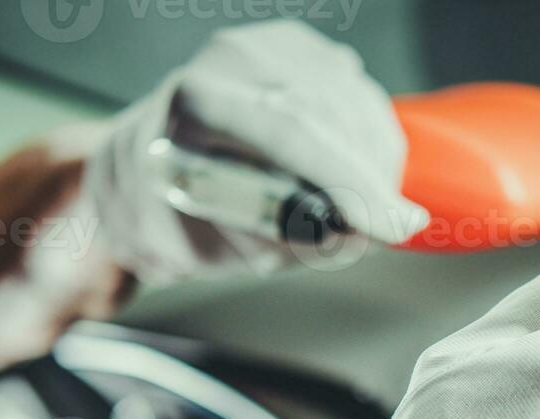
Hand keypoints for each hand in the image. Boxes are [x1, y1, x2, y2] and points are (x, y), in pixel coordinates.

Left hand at [81, 20, 428, 286]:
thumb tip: (356, 230)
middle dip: (372, 176)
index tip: (391, 225)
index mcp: (196, 104)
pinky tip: (357, 167)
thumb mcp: (216, 250)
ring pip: (352, 98)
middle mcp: (229, 60)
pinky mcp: (293, 47)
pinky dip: (369, 132)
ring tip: (373, 204)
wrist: (148, 167)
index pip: (288, 132)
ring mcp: (264, 47)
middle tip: (392, 226)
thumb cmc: (176, 214)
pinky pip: (355, 88)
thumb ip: (283, 239)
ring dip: (376, 157)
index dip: (349, 181)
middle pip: (329, 112)